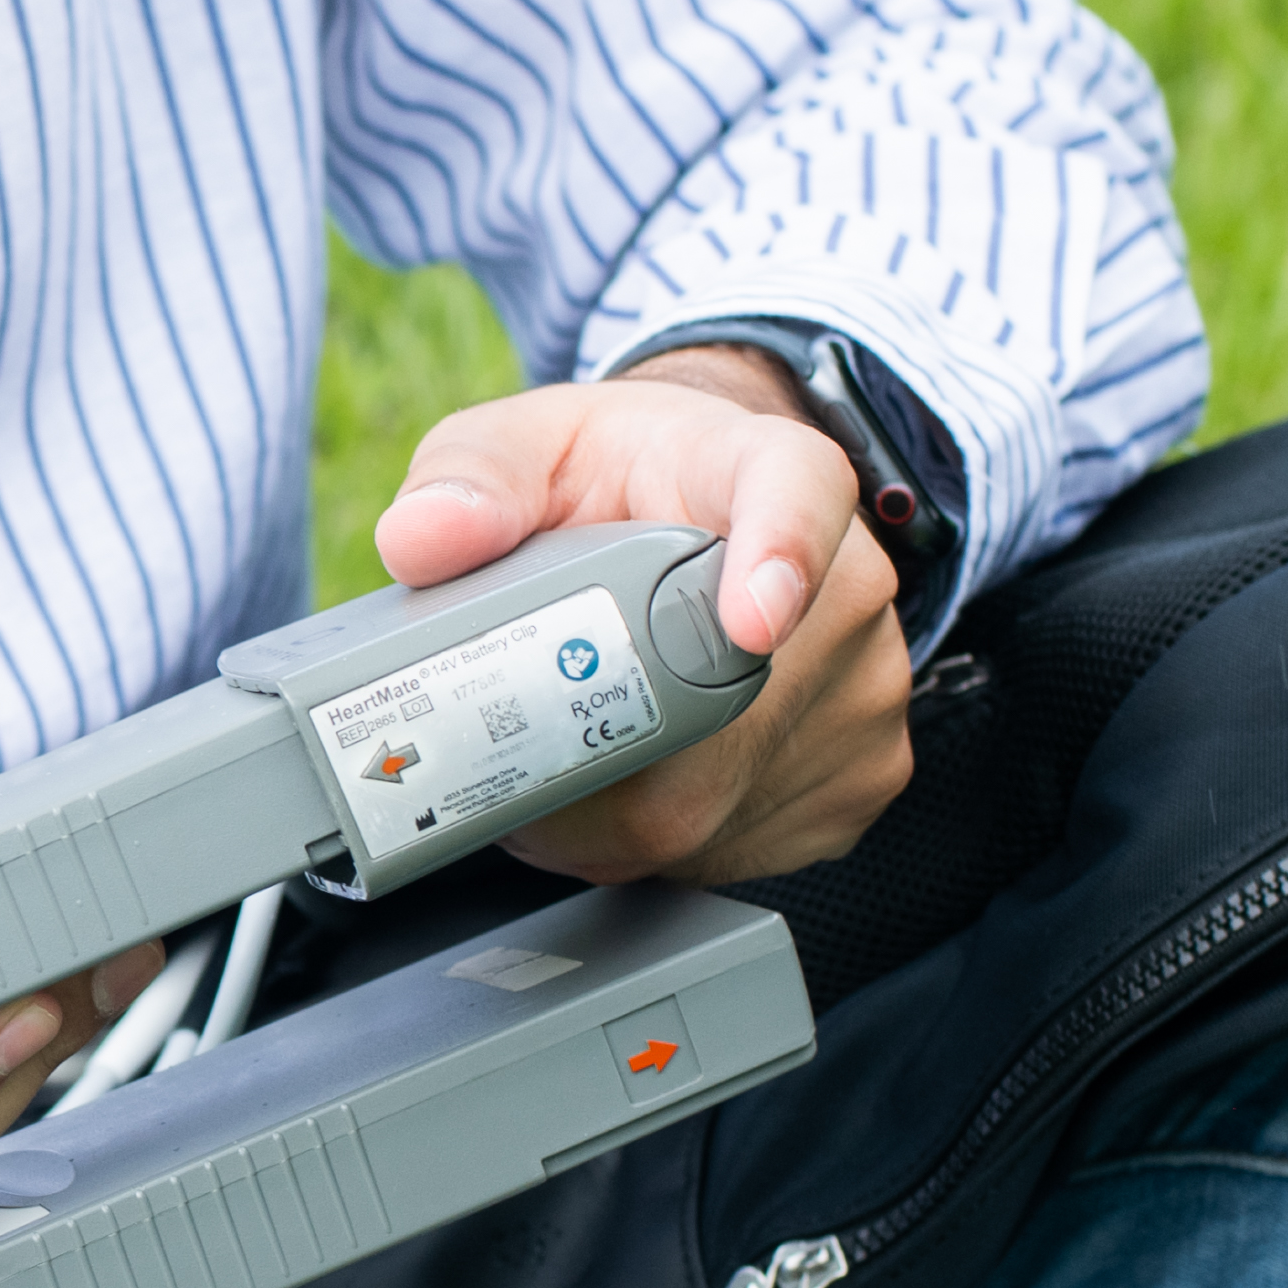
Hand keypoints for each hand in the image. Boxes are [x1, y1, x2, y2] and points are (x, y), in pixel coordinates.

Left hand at [371, 346, 913, 884]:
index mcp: (763, 470)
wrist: (702, 508)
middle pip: (726, 706)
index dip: (778, 561)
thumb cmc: (618, 479)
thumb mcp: (530, 445)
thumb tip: (422, 539)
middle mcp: (844, 585)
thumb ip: (469, 475)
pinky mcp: (864, 777)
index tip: (746, 622)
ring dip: (608, 812)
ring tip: (559, 751)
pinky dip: (659, 840)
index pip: (799, 495)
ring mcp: (865, 689)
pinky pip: (741, 843)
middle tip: (503, 745)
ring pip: (719, 803)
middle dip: (590, 753)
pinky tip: (628, 784)